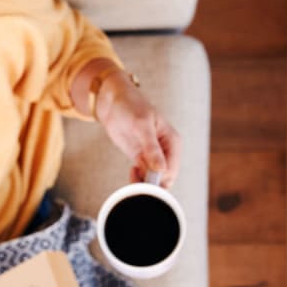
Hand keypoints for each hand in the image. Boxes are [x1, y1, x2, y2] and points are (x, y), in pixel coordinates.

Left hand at [95, 72, 181, 188]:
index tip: (144, 178)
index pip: (172, 170)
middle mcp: (166, 151)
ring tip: (132, 172)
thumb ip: (151, 148)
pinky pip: (143, 176)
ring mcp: (153, 156)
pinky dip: (137, 179)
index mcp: (173, 142)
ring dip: (143, 182)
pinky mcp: (140, 159)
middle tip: (136, 177)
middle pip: (165, 178)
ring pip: (153, 180)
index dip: (159, 180)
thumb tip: (161, 169)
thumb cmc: (130, 107)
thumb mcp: (141, 126)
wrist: (113, 103)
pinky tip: (131, 170)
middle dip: (151, 183)